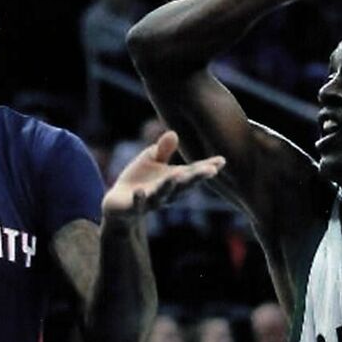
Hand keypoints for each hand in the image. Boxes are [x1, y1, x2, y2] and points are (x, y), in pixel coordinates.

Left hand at [102, 129, 224, 220]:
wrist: (119, 205)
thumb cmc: (140, 180)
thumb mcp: (150, 160)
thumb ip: (162, 149)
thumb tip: (173, 133)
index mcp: (174, 181)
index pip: (193, 173)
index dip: (207, 167)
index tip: (222, 161)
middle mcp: (167, 193)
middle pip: (184, 185)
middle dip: (196, 178)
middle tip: (211, 171)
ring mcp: (151, 201)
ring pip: (162, 195)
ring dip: (169, 187)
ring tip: (175, 177)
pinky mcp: (133, 208)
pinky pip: (137, 204)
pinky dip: (140, 198)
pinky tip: (140, 191)